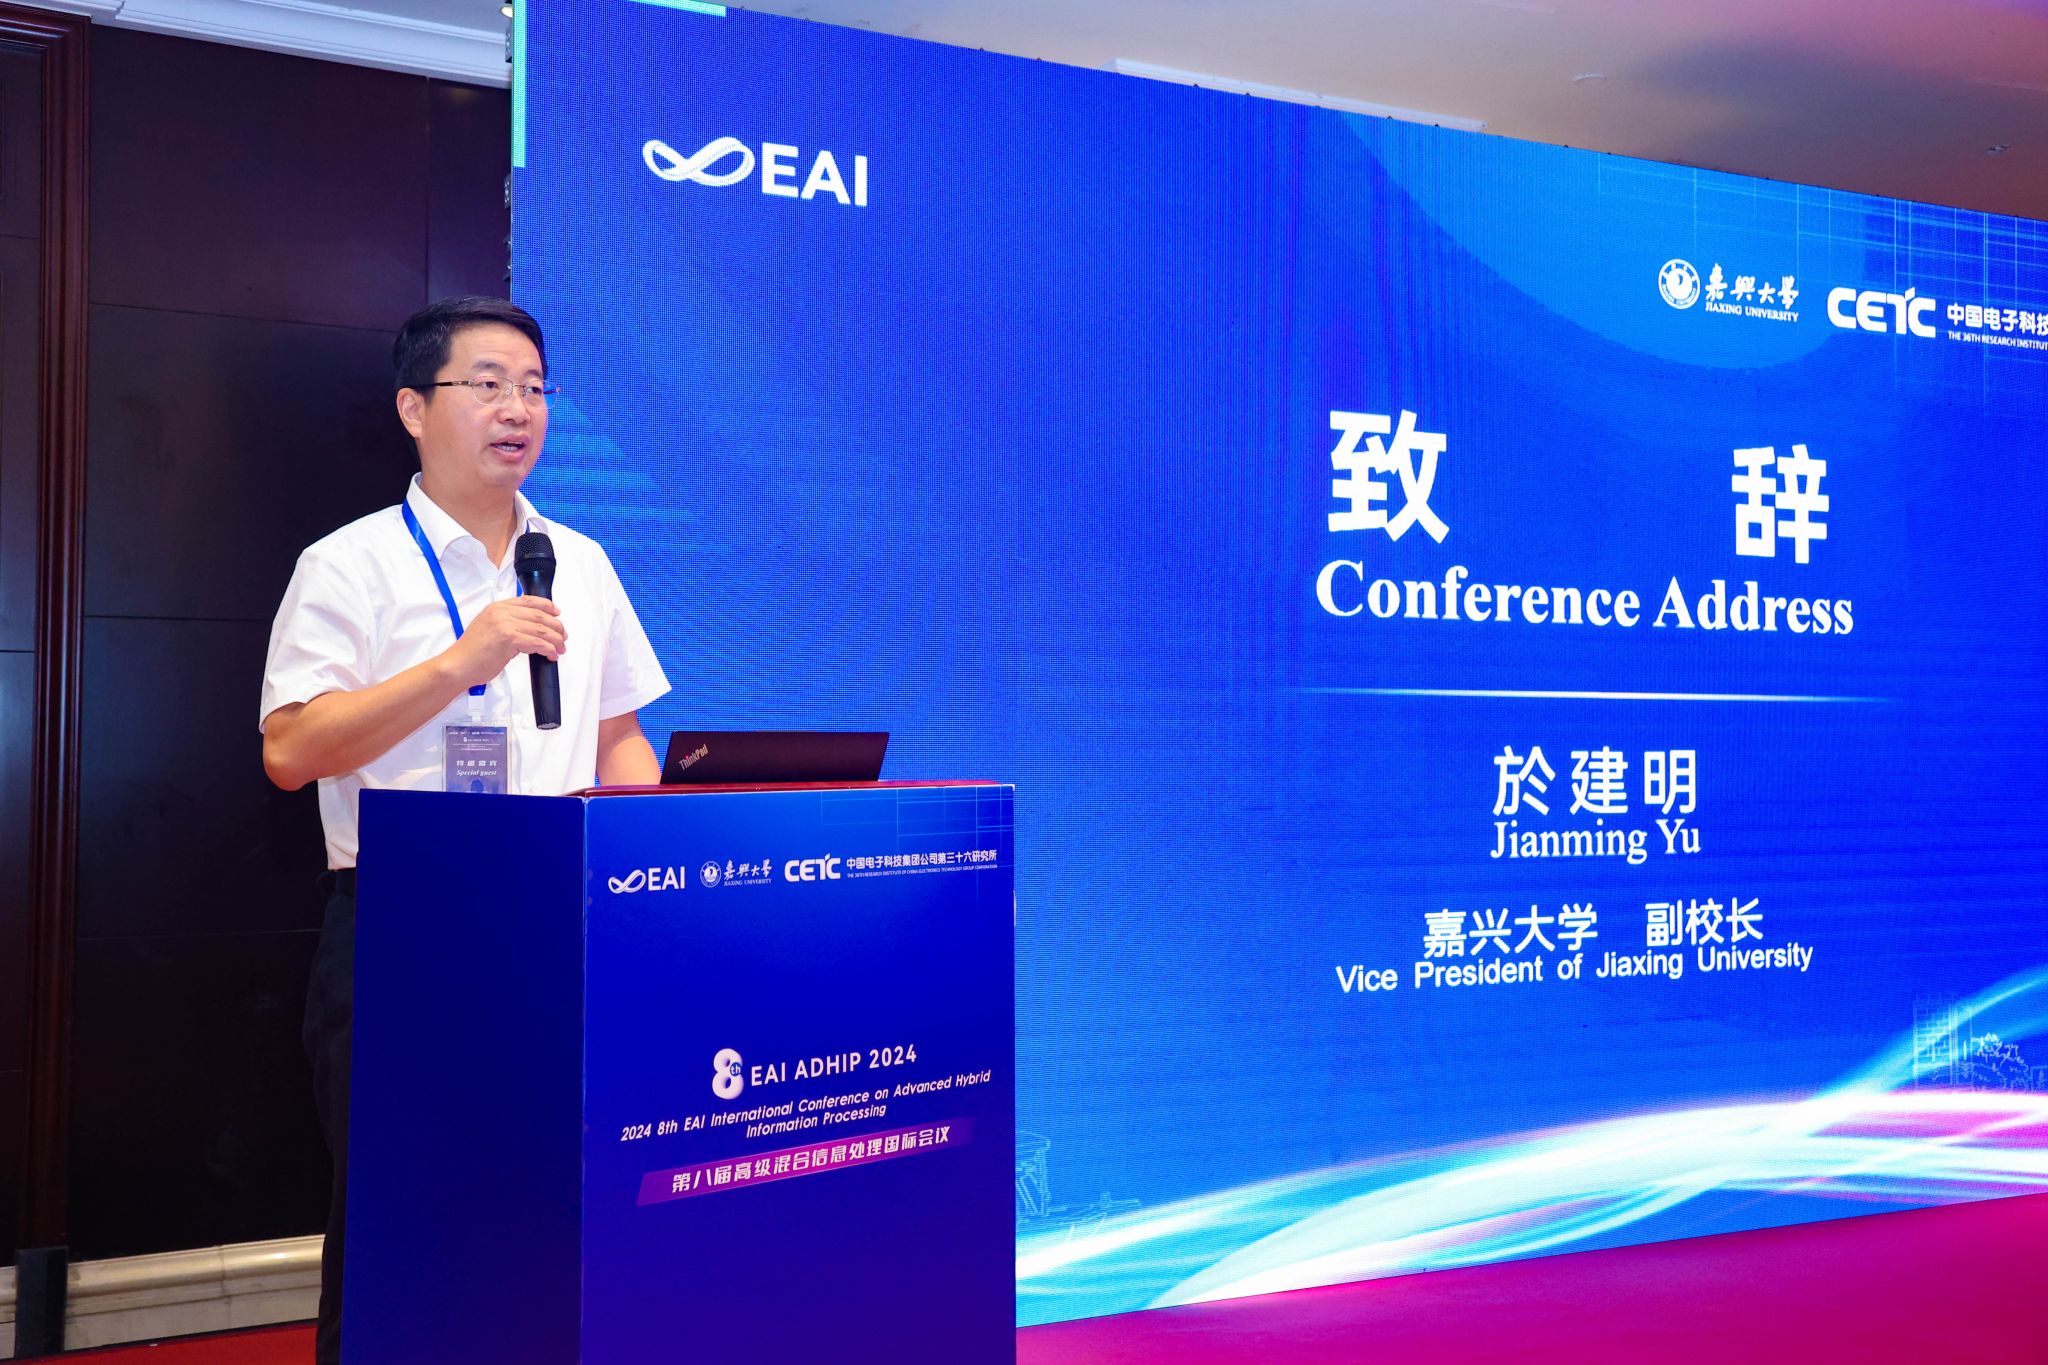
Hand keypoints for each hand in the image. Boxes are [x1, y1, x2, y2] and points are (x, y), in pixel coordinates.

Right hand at [443, 597, 566, 690]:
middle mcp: (501, 612)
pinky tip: (551, 655)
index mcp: (496, 607)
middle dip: (556, 626)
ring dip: (555, 640)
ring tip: (560, 649)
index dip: (547, 606)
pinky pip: (537, 642)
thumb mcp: (488, 628)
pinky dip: (548, 649)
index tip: (557, 613)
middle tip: (563, 637)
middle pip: (539, 615)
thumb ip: (507, 623)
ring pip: (541, 629)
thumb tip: (530, 630)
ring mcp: (504, 624)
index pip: (528, 601)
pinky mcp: (508, 638)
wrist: (457, 665)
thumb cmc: (471, 653)